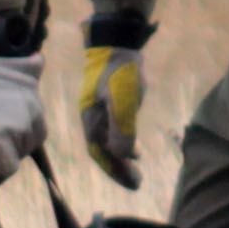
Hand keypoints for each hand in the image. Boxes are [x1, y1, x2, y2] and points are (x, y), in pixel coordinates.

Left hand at [0, 22, 47, 197]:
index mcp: (3, 138)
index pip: (7, 169)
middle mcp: (25, 128)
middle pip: (20, 154)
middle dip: (5, 150)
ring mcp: (36, 112)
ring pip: (33, 138)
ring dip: (19, 137)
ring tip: (0, 120)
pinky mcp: (40, 97)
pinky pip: (39, 119)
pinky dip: (28, 120)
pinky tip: (12, 108)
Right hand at [74, 11, 150, 186]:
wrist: (115, 43)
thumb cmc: (119, 72)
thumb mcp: (123, 101)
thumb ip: (122, 129)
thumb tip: (123, 156)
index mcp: (92, 121)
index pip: (101, 155)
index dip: (116, 171)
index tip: (133, 184)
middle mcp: (91, 120)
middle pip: (102, 152)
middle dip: (118, 169)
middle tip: (136, 182)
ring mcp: (98, 111)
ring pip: (107, 142)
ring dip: (120, 158)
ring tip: (135, 169)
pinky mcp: (107, 103)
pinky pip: (112, 131)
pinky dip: (122, 143)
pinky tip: (134, 148)